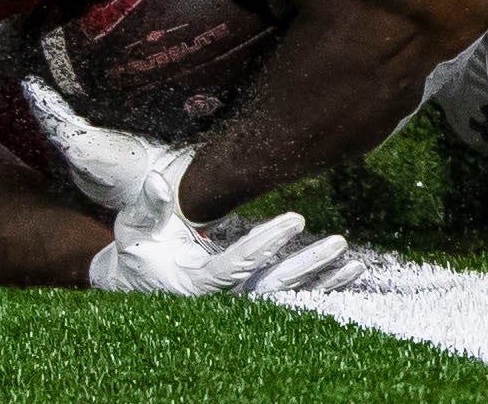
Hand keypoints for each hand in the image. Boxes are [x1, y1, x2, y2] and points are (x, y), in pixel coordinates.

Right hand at [24, 79, 362, 294]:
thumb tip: (159, 183)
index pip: (236, 266)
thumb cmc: (137, 252)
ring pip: (288, 297)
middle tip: (338, 244)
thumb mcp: (133, 228)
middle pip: (272, 287)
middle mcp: (223, 301)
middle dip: (307, 266)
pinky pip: (293, 298)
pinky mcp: (252, 299)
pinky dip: (323, 288)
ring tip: (354, 261)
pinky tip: (350, 273)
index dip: (266, 244)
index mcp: (195, 285)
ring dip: (323, 280)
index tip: (295, 219)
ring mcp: (240, 304)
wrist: (135, 284)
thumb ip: (149, 207)